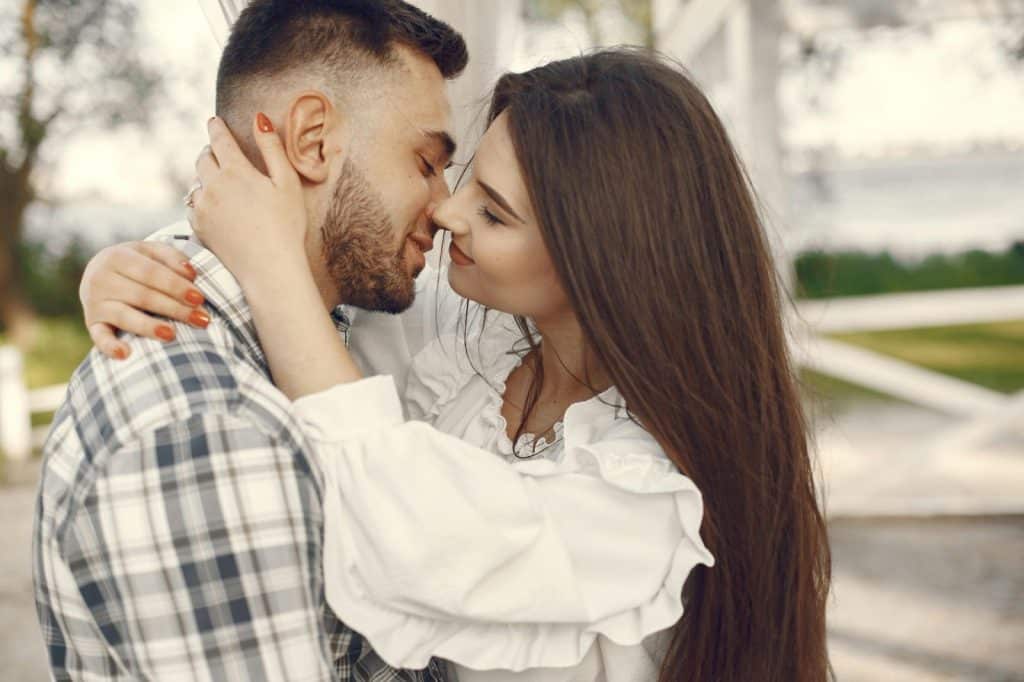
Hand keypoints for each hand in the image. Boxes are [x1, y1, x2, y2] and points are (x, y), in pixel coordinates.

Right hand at [80, 242, 209, 358]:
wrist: (99, 272)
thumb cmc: (137, 263)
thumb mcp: (151, 252)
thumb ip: (172, 257)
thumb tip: (192, 274)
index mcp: (117, 256)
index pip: (151, 273)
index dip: (176, 286)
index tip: (199, 298)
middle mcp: (101, 279)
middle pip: (142, 296)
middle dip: (174, 308)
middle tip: (201, 319)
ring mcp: (94, 302)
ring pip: (124, 316)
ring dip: (148, 326)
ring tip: (172, 334)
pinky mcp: (92, 323)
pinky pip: (99, 337)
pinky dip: (109, 346)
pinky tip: (125, 354)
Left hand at [190, 114, 309, 289]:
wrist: (269, 268)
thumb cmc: (286, 226)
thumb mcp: (287, 183)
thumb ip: (272, 148)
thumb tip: (259, 118)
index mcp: (236, 171)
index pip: (219, 139)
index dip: (217, 127)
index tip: (214, 121)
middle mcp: (213, 186)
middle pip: (203, 158)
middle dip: (210, 150)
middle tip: (218, 150)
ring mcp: (202, 208)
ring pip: (196, 182)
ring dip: (205, 176)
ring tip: (219, 180)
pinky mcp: (198, 227)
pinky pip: (194, 205)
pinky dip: (202, 200)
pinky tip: (216, 206)